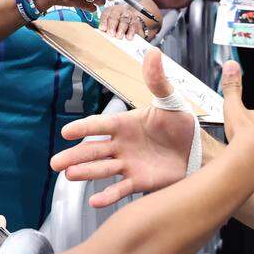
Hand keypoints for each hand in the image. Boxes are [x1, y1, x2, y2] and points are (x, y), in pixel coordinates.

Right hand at [52, 49, 198, 206]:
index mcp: (125, 124)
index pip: (101, 125)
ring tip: (69, 176)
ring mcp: (128, 164)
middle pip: (94, 150)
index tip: (66, 132)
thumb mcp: (170, 101)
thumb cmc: (181, 125)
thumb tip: (153, 52)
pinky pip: (120, 189)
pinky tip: (94, 201)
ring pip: (102, 169)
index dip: (84, 128)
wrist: (198, 151)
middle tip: (55, 163)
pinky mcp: (139, 181)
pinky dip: (108, 196)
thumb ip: (157, 81)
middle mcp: (122, 145)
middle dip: (75, 156)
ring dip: (85, 173)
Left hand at [99, 3, 151, 38]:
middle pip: (114, 17)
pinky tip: (128, 37)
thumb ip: (105, 28)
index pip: (105, 15)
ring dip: (121, 30)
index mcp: (109, 11)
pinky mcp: (135, 21)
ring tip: (118, 36)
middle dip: (112, 26)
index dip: (103, 22)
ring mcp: (128, 15)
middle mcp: (118, 11)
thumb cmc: (116, 23)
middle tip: (111, 34)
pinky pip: (133, 26)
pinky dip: (131, 32)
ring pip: (124, 21)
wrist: (129, 17)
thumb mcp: (108, 23)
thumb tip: (104, 33)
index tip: (102, 28)